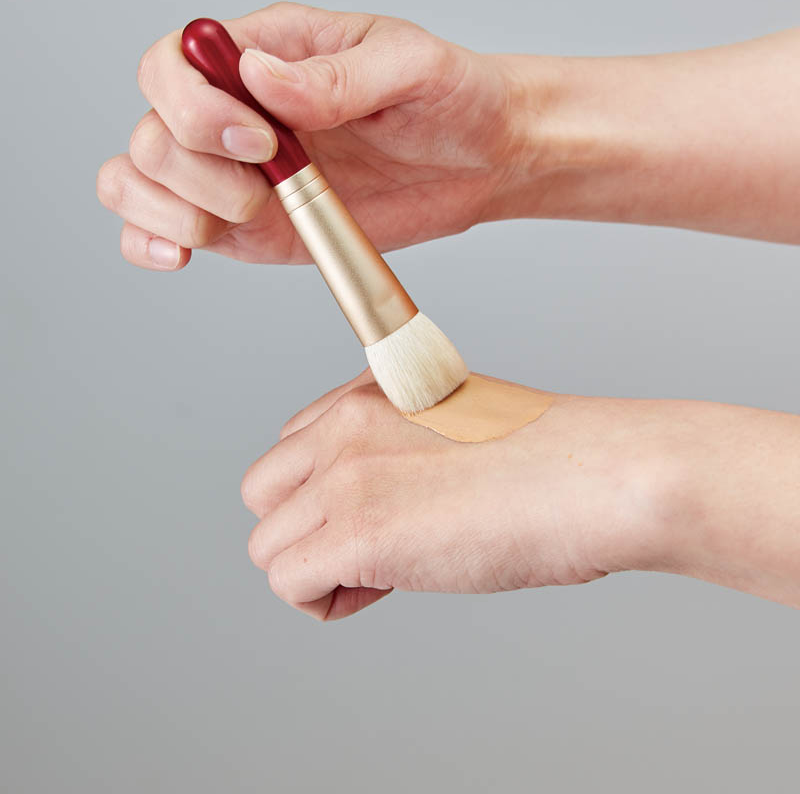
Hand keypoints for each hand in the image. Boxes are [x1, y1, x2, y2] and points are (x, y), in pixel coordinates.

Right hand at [97, 2, 522, 269]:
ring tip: (244, 216)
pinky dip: (150, 241)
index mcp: (265, 51)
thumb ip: (335, 76)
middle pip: (151, 130)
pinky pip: (163, 229)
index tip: (261, 140)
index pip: (173, 62)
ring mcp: (235, 170)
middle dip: (193, 168)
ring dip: (171, 208)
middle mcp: (235, 110)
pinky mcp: (247, 224)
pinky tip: (180, 254)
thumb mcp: (409, 67)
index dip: (192, 106)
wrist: (483, 160)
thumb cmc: (451, 98)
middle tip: (263, 187)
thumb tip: (258, 77)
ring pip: (141, 179)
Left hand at [240, 372, 652, 620]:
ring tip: (388, 572)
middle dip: (307, 530)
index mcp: (369, 391)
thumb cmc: (552, 459)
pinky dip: (327, 602)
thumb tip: (380, 497)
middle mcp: (345, 424)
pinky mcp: (359, 532)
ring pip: (268, 546)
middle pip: (263, 494)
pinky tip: (385, 590)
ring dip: (319, 570)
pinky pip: (289, 584)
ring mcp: (347, 476)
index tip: (381, 511)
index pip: (292, 447)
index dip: (327, 493)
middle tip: (374, 549)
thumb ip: (398, 443)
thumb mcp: (454, 422)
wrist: (597, 475)